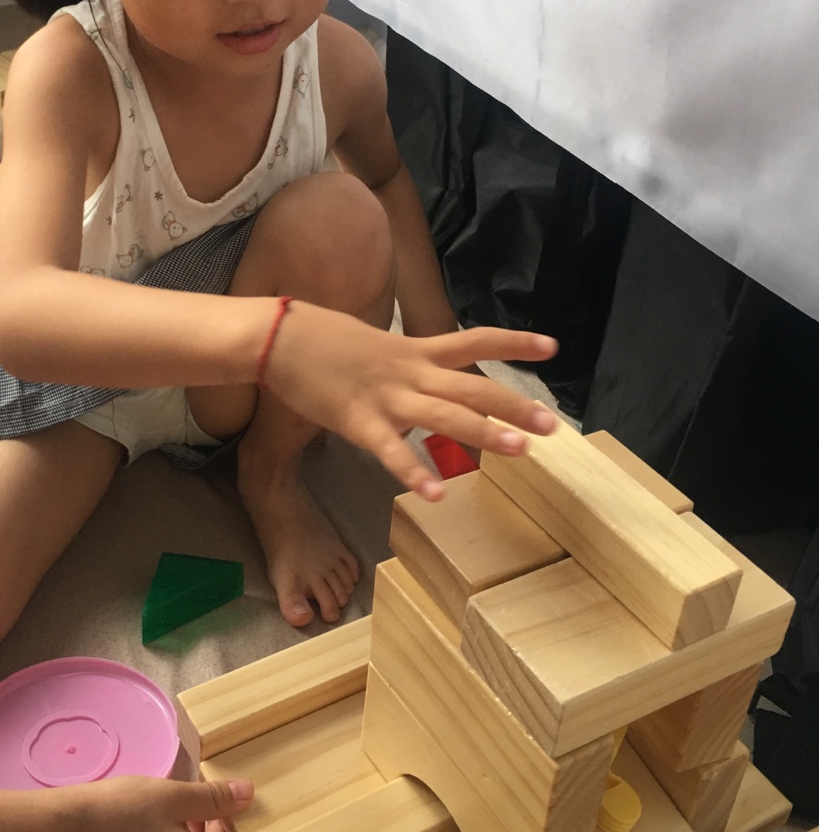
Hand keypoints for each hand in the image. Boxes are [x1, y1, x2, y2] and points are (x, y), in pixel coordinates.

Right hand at [265, 304, 558, 497]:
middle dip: (514, 407)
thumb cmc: (324, 341)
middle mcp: (410, 372)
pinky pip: (391, 451)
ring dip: (484, 434)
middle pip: (472, 388)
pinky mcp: (358, 421)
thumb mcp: (378, 345)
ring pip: (444, 416)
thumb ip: (406, 362)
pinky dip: (413, 471)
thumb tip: (427, 374)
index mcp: (415, 351)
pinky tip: (435, 494)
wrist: (279, 337)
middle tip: (552, 425)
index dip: (514, 343)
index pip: (474, 341)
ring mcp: (386, 397)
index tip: (553, 347)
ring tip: (520, 451)